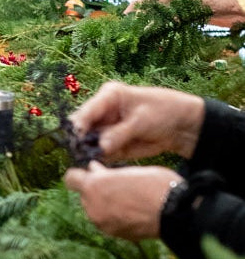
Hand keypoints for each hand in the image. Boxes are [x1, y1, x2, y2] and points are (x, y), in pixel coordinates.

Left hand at [64, 162, 180, 240]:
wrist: (176, 212)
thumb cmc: (156, 185)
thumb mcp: (130, 171)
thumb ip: (108, 173)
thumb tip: (94, 169)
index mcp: (94, 185)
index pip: (71, 178)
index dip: (80, 175)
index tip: (90, 173)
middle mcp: (92, 205)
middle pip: (85, 195)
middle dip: (96, 190)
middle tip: (115, 186)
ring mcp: (102, 222)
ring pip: (96, 210)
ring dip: (105, 205)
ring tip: (128, 199)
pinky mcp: (114, 234)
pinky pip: (108, 222)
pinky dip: (115, 217)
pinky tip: (132, 212)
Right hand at [71, 81, 204, 161]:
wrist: (182, 126)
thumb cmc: (164, 112)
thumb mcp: (141, 121)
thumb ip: (119, 134)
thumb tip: (99, 147)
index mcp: (108, 97)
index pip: (86, 111)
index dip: (78, 125)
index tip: (76, 139)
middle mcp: (102, 112)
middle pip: (82, 127)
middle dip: (80, 140)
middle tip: (81, 152)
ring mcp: (105, 129)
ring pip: (87, 142)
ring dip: (88, 151)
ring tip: (92, 158)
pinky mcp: (110, 144)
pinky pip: (99, 153)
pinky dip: (99, 158)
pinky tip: (100, 161)